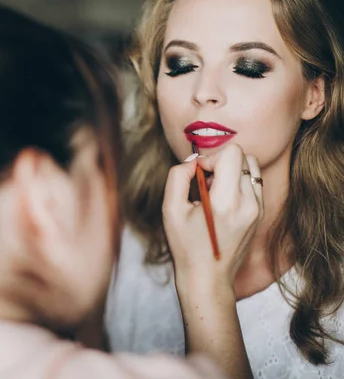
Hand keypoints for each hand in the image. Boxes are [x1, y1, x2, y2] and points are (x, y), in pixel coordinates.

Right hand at [162, 144, 263, 290]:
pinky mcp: (260, 214)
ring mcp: (258, 209)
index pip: (232, 153)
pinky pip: (253, 182)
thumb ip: (177, 177)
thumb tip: (192, 161)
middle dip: (220, 163)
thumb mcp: (170, 210)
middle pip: (243, 156)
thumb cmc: (186, 246)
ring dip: (231, 171)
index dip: (210, 158)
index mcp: (225, 202)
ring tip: (214, 192)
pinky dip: (237, 183)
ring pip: (251, 167)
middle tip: (204, 185)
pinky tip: (223, 202)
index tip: (197, 176)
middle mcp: (248, 203)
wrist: (208, 278)